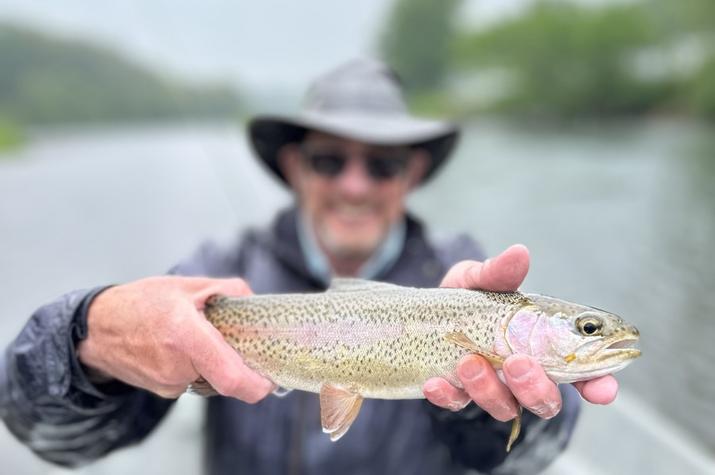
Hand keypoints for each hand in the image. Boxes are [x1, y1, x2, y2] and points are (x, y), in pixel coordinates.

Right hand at [77, 276, 273, 401]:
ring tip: (198, 337)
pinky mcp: (164, 391)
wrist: (98, 328)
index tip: (270, 380)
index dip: (257, 385)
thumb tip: (254, 301)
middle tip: (234, 340)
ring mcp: (169, 383)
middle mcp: (177, 365)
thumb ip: (228, 290)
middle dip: (237, 362)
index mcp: (186, 335)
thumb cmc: (142, 302)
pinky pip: (194, 381)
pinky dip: (198, 367)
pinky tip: (182, 347)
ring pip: (211, 379)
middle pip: (226, 377)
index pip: (231, 378)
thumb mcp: (188, 286)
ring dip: (215, 363)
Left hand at [423, 244, 618, 420]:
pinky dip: (448, 396)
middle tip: (517, 362)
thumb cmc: (470, 297)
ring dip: (489, 390)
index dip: (597, 384)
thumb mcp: (482, 280)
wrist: (426, 312)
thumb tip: (519, 253)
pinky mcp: (458, 394)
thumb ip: (500, 272)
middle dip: (535, 388)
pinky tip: (436, 382)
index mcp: (542, 346)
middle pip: (545, 401)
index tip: (603, 390)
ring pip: (504, 407)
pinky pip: (456, 405)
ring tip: (469, 361)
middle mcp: (522, 374)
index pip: (581, 372)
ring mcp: (491, 388)